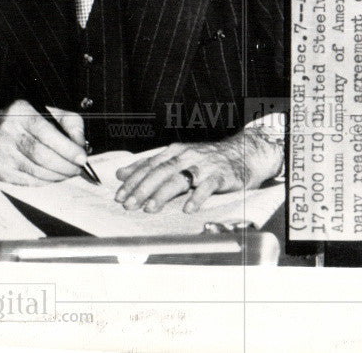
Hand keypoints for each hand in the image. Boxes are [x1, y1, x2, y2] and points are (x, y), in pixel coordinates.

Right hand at [0, 99, 86, 184]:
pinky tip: (53, 175)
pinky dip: (46, 180)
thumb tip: (81, 146)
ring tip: (68, 172)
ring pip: (37, 171)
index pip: (45, 131)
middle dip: (66, 165)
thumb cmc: (27, 122)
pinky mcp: (1, 170)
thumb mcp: (48, 112)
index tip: (82, 158)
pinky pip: (30, 180)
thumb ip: (70, 123)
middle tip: (78, 169)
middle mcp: (7, 130)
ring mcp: (2, 152)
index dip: (66, 147)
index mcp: (20, 111)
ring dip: (58, 175)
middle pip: (42, 155)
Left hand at [114, 128, 283, 213]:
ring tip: (150, 208)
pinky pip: (208, 186)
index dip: (133, 180)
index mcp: (174, 152)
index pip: (149, 166)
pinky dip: (197, 197)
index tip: (120, 195)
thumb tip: (121, 174)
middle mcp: (187, 156)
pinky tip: (188, 208)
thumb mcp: (176, 159)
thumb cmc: (205, 160)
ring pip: (180, 178)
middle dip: (142, 189)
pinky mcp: (221, 175)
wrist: (242, 153)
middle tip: (129, 204)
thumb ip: (150, 166)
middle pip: (160, 172)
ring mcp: (204, 165)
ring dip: (163, 194)